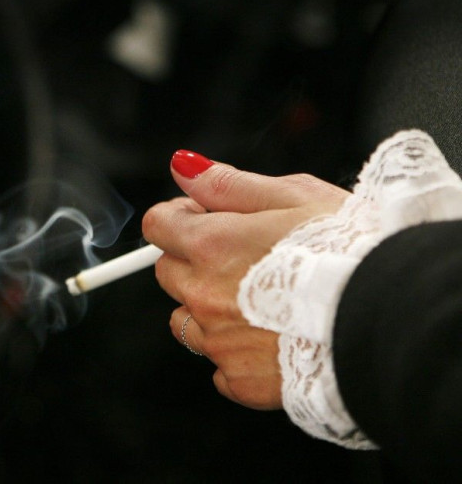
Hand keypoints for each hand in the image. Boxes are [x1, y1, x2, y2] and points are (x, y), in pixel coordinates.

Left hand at [142, 150, 348, 409]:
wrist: (389, 314)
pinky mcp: (241, 380)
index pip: (158, 226)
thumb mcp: (294, 196)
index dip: (179, 218)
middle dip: (192, 262)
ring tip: (258, 304)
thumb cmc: (350, 249)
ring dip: (208, 311)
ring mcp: (220, 342)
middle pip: (167, 273)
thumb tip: (184, 168)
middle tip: (240, 260)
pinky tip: (270, 340)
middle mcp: (204, 295)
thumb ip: (228, 184)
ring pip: (186, 322)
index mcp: (212, 245)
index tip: (202, 219)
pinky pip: (218, 367)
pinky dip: (235, 354)